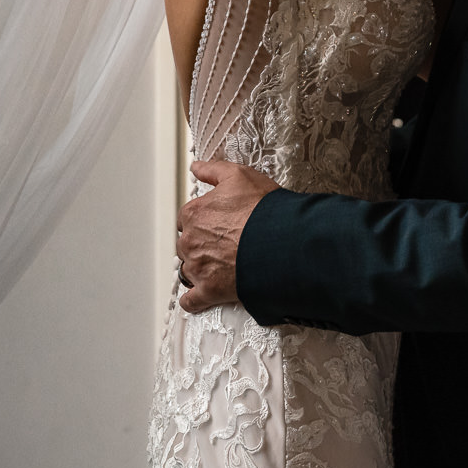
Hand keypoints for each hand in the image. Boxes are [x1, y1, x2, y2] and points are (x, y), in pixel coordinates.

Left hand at [175, 160, 279, 313]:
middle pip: (187, 243)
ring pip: (188, 269)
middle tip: (222, 242)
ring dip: (199, 268)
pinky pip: (192, 300)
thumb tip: (197, 167)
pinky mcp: (209, 291)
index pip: (187, 216)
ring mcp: (198, 268)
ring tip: (218, 265)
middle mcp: (190, 241)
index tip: (215, 221)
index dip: (203, 218)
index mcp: (194, 213)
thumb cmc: (263, 210)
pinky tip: (198, 297)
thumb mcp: (239, 176)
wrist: (280, 244)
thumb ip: (213, 170)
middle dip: (201, 243)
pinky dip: (194, 300)